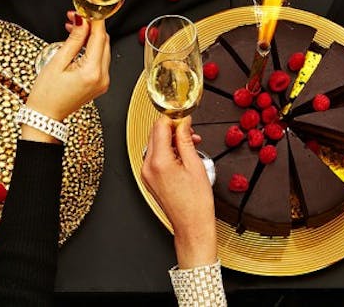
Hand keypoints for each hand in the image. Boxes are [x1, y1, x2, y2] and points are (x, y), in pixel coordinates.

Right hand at [25, 13, 110, 123]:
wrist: (45, 116)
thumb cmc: (46, 95)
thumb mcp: (58, 62)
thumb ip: (74, 40)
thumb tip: (82, 21)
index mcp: (92, 71)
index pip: (99, 37)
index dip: (93, 20)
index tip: (85, 11)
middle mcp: (102, 77)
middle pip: (104, 42)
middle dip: (91, 27)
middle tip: (74, 18)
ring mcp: (103, 82)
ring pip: (103, 50)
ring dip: (91, 37)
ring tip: (73, 30)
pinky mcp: (100, 84)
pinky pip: (100, 60)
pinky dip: (91, 50)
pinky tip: (78, 45)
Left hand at [141, 116, 216, 268]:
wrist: (192, 226)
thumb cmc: (196, 203)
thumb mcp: (195, 165)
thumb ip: (186, 139)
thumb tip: (183, 122)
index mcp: (158, 162)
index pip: (159, 127)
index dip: (173, 118)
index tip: (185, 117)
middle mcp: (148, 167)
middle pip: (155, 134)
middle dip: (173, 129)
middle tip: (190, 131)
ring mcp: (147, 174)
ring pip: (155, 145)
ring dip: (171, 140)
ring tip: (190, 145)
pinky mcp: (149, 180)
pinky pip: (156, 158)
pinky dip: (168, 152)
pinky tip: (182, 156)